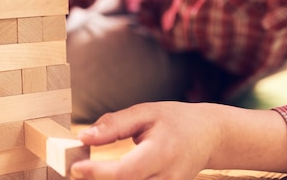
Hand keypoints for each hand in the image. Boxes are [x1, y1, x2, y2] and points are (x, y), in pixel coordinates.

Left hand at [70, 101, 222, 179]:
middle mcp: (167, 177)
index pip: (126, 171)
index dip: (99, 173)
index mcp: (162, 152)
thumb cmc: (176, 120)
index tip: (76, 167)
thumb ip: (115, 125)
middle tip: (76, 168)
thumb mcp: (146, 112)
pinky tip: (109, 175)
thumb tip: (84, 137)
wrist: (210, 136)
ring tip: (90, 172)